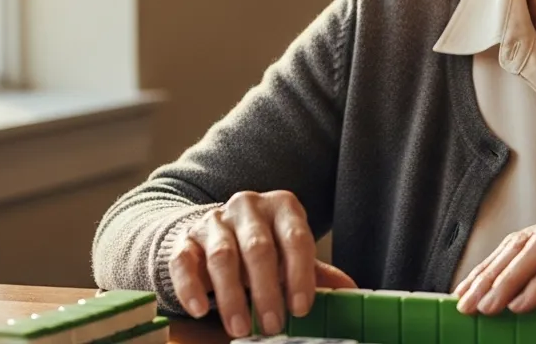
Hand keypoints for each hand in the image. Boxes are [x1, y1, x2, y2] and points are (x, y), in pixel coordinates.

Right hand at [168, 191, 355, 337]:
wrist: (215, 231)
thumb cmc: (264, 246)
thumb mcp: (291, 253)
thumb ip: (316, 271)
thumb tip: (351, 291)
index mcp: (282, 207)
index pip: (296, 238)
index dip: (300, 274)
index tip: (301, 308)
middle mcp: (248, 207)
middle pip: (258, 248)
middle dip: (267, 291)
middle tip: (274, 325)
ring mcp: (214, 221)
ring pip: (222, 256)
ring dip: (232, 296)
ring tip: (241, 327)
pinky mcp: (185, 239)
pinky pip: (184, 262)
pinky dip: (191, 287)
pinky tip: (200, 309)